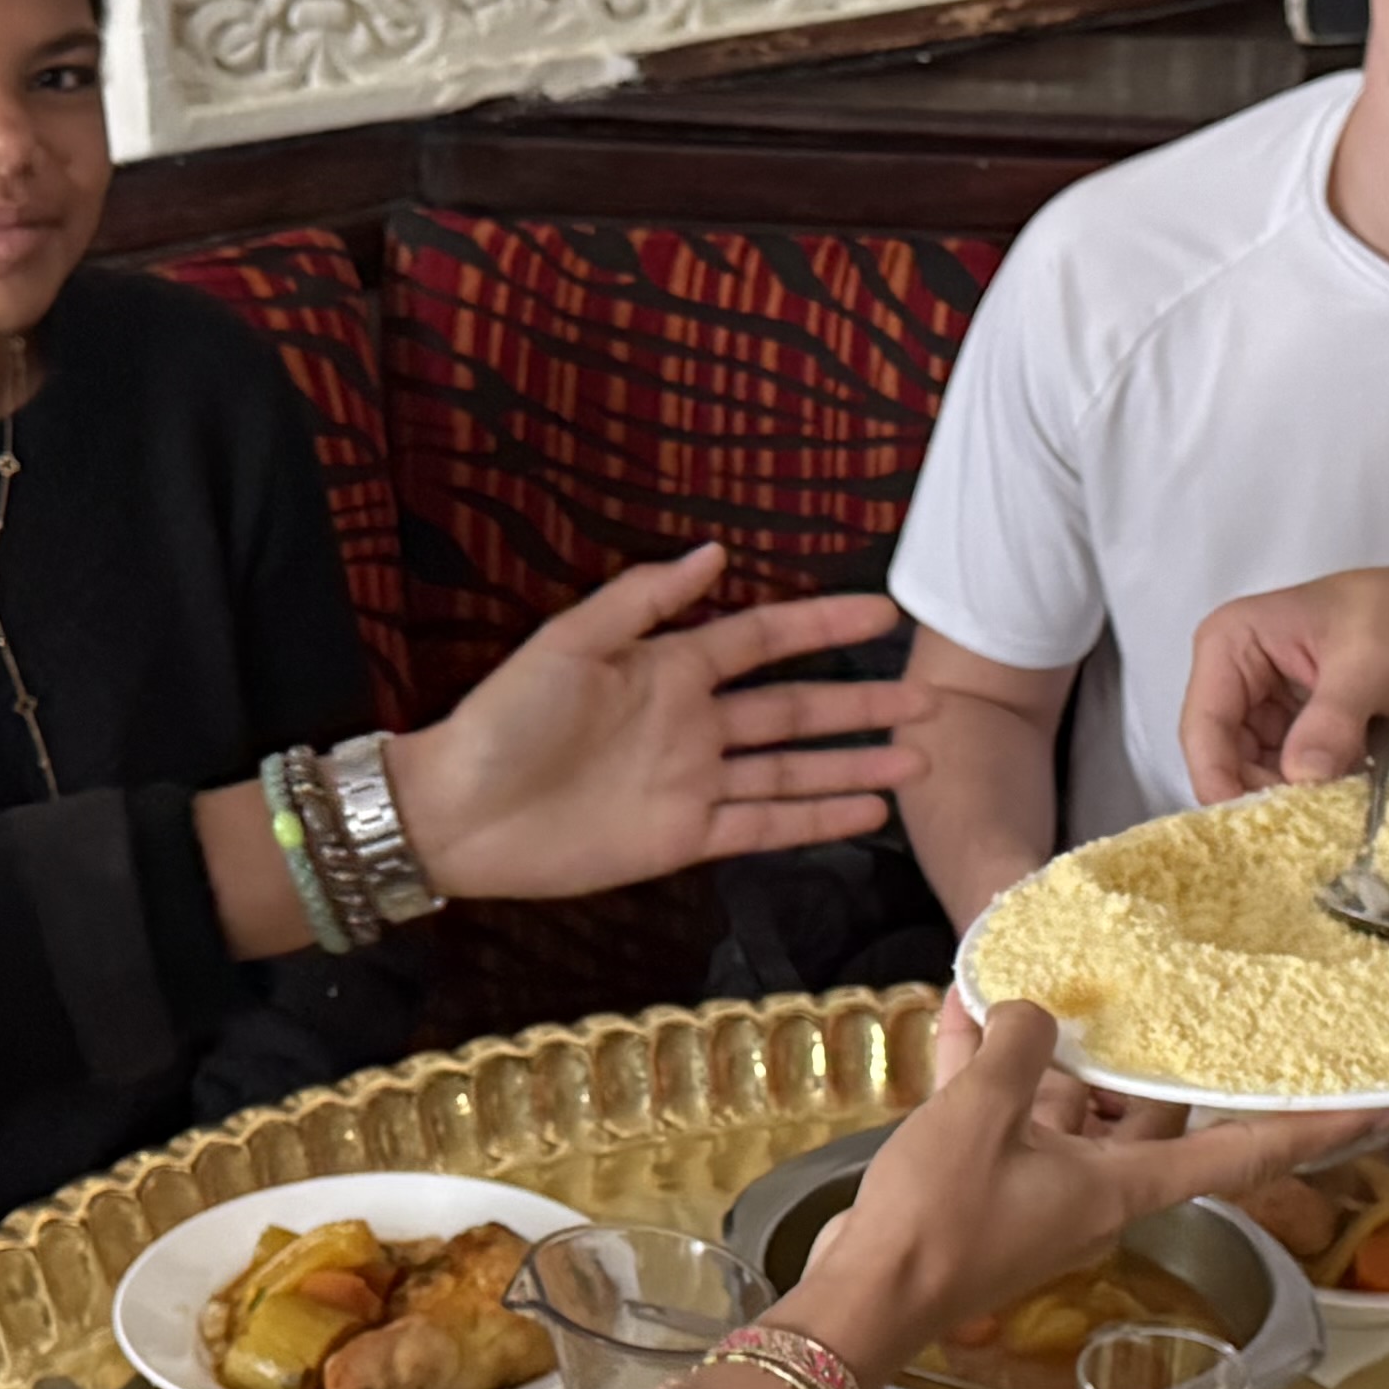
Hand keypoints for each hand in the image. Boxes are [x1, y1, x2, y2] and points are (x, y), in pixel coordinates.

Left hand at [383, 548, 925, 903]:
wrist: (459, 811)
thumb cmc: (503, 719)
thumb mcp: (569, 642)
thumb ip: (644, 599)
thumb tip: (715, 551)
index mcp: (667, 668)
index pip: (762, 639)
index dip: (820, 626)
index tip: (881, 613)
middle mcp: (692, 724)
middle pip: (795, 709)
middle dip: (861, 702)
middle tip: (929, 696)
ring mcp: (693, 783)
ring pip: (794, 769)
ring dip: (856, 762)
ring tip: (920, 755)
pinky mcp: (684, 837)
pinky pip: (764, 823)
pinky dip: (817, 818)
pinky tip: (867, 809)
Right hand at [772, 1005, 1338, 1388]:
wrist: (864, 1297)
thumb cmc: (939, 1220)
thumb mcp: (981, 1113)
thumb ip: (1022, 1049)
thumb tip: (1037, 1011)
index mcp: (1124, 1185)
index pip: (1244, 1152)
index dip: (1314, 1129)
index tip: (1379, 1107)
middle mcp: (1097, 1189)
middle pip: (1148, 1110)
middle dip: (1144, 1050)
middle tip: (1166, 984)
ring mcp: (1043, 1190)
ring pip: (1071, 1104)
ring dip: (1049, 1049)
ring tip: (1037, 975)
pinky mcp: (989, 1188)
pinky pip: (1007, 1115)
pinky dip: (990, 1068)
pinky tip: (965, 1009)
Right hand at [1172, 566, 1388, 803]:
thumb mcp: (1369, 661)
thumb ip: (1334, 716)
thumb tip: (1304, 775)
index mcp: (1228, 646)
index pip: (1205, 726)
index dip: (1220, 780)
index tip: (1254, 826)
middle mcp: (1232, 687)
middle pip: (1224, 763)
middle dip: (1263, 798)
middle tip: (1309, 827)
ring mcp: (1259, 720)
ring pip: (1255, 783)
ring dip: (1294, 804)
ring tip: (1337, 811)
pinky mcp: (1287, 747)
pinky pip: (1288, 788)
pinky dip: (1314, 802)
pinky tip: (1346, 803)